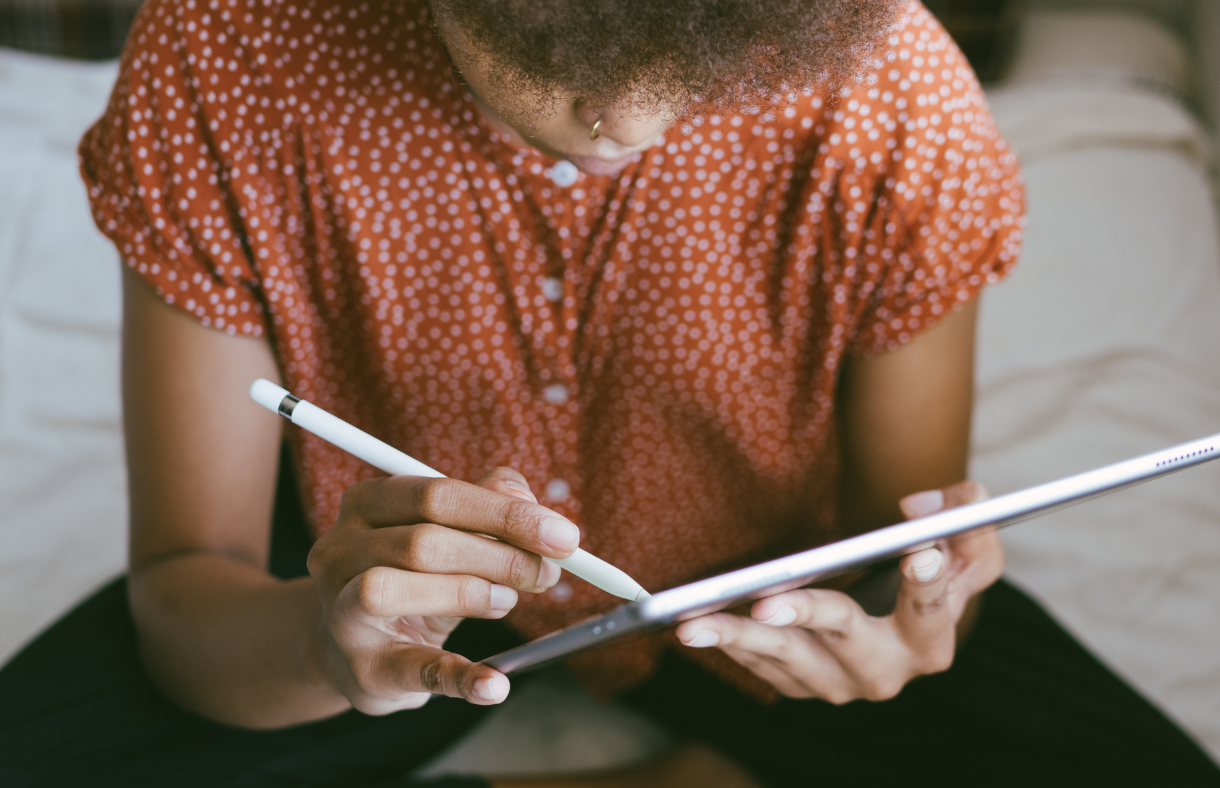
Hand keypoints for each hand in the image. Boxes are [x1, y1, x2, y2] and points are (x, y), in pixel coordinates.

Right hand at [305, 467, 576, 713]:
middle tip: (547, 574)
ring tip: (508, 603)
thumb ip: (488, 506)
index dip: (506, 513)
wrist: (354, 648)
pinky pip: (411, 669)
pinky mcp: (362, 668)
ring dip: (468, 593)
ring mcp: (340, 611)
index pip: (438, 495)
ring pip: (391, 588)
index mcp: (367, 504)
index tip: (563, 535)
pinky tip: (495, 683)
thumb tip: (529, 501)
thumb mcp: (446, 534)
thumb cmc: (412, 578)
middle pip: (422, 541)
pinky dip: (460, 676)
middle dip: (499, 555)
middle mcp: (340, 551)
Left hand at [676, 481, 1003, 703]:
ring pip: (790, 659)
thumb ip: (966, 514)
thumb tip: (917, 511)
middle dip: (805, 616)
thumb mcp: (964, 538)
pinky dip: (730, 643)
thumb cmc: (927, 565)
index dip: (929, 582)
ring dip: (740, 637)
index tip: (917, 551)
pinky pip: (762, 666)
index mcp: (933, 638)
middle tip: (766, 600)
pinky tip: (696, 623)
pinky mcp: (803, 686)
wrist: (894, 611)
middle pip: (846, 640)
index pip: (933, 609)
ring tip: (695, 621)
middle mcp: (889, 671)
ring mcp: (842, 685)